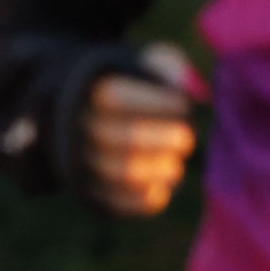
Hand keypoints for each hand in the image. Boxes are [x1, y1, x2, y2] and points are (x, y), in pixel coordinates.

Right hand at [83, 60, 198, 217]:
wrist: (80, 123)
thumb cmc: (129, 89)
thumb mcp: (143, 66)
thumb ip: (166, 65)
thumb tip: (189, 86)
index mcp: (94, 94)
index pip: (127, 99)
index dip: (166, 102)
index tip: (184, 104)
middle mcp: (81, 130)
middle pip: (130, 138)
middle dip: (170, 138)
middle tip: (187, 136)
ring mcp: (81, 165)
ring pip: (126, 174)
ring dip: (163, 169)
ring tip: (175, 162)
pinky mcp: (89, 195)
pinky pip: (121, 204)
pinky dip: (150, 198)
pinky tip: (163, 184)